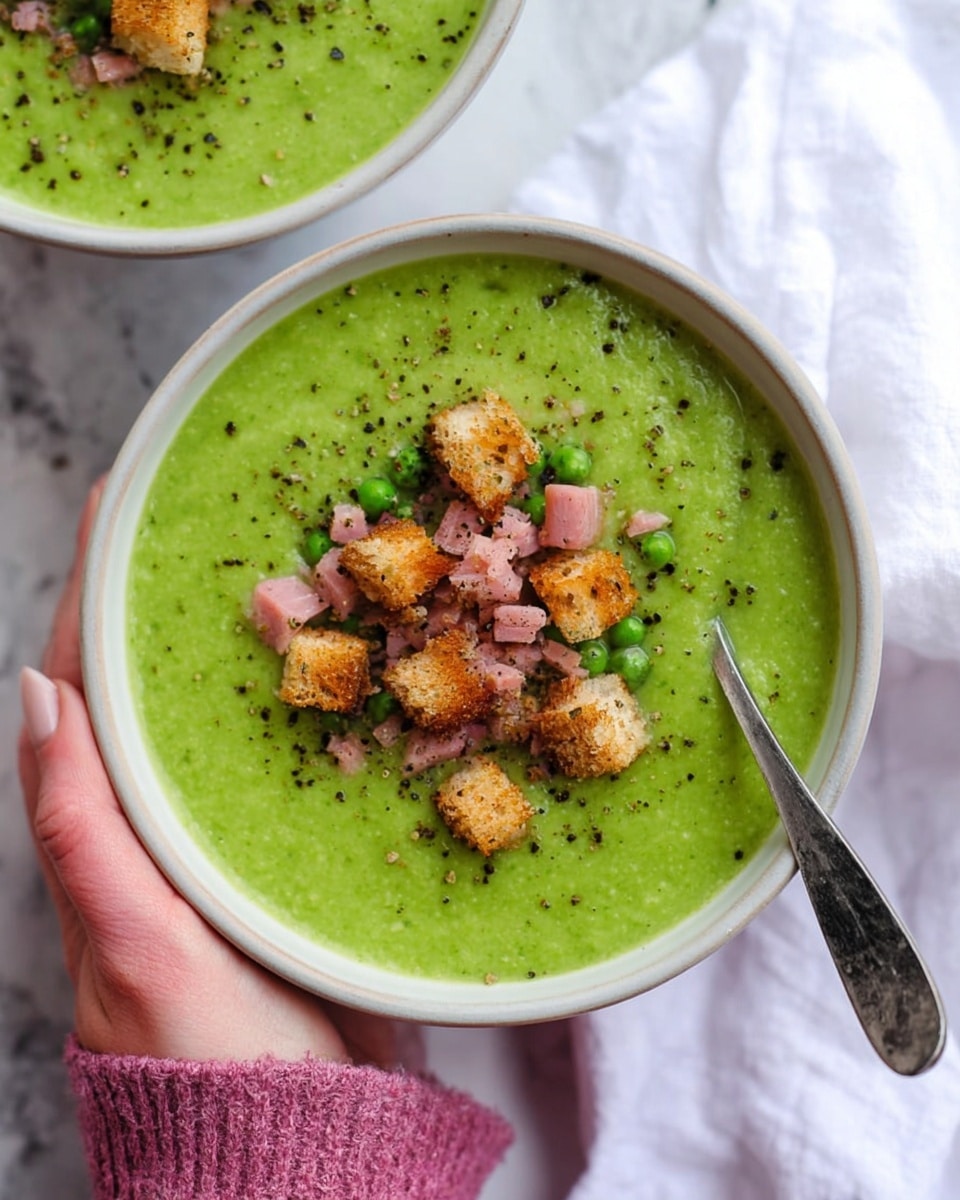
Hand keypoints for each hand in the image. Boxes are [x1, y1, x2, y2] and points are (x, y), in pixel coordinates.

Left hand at [18, 481, 396, 1067]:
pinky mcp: (302, 853)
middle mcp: (169, 817)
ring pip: (241, 712)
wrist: (304, 1143)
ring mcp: (237, 833)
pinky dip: (330, 698)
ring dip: (268, 634)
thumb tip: (36, 689)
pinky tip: (370, 659)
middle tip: (225, 506)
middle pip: (166, 681)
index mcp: (109, 828)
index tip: (119, 499)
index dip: (97, 588)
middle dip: (184, 592)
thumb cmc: (205, 1057)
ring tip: (308, 555)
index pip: (88, 682)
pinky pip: (310, 754)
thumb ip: (81, 827)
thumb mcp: (133, 941)